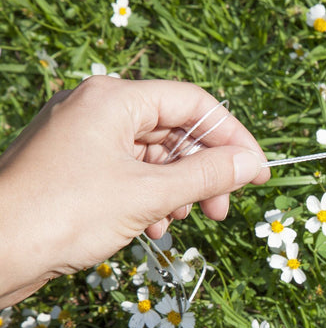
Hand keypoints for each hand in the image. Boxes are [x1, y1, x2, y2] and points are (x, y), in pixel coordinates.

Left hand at [0, 77, 268, 305]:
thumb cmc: (66, 214)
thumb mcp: (149, 194)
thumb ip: (206, 175)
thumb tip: (251, 164)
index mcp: (114, 100)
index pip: (193, 104)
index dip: (232, 137)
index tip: (257, 173)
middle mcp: (97, 110)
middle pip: (174, 131)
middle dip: (203, 172)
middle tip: (221, 210)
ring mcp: (83, 139)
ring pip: (153, 157)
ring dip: (177, 190)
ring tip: (180, 221)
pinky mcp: (74, 168)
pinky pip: (128, 174)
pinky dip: (150, 198)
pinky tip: (153, 227)